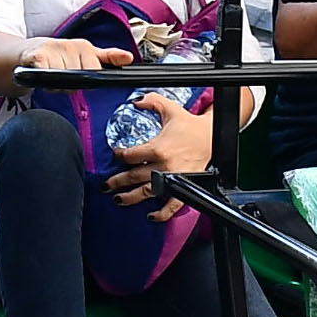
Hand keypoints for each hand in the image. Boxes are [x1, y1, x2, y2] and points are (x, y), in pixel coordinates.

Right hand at [22, 37, 131, 78]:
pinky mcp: (37, 55)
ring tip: (50, 75)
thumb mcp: (86, 54)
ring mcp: (54, 49)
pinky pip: (46, 74)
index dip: (86, 79)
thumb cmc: (59, 55)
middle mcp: (71, 45)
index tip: (78, 75)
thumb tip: (129, 58)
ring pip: (62, 81)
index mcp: (85, 46)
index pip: (95, 72)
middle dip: (69, 85)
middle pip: (78, 80)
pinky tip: (41, 73)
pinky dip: (43, 78)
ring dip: (55, 85)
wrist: (28, 51)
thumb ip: (108, 58)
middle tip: (61, 77)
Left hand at [109, 90, 211, 219]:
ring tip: (118, 199)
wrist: (211, 136)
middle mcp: (163, 165)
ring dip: (130, 198)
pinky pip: (172, 204)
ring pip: (146, 192)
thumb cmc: (189, 124)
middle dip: (116, 182)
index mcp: (157, 147)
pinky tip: (151, 216)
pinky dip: (162, 213)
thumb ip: (151, 101)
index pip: (130, 155)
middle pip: (133, 176)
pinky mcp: (184, 185)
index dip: (119, 155)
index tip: (116, 155)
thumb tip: (136, 100)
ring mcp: (173, 177)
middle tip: (106, 185)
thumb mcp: (169, 108)